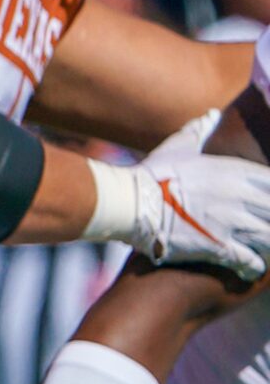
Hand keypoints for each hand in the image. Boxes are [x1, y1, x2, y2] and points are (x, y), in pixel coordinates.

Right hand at [117, 110, 269, 277]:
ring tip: (264, 249)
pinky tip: (252, 268)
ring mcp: (231, 223)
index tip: (265, 200)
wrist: (127, 203)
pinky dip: (255, 266)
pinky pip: (251, 261)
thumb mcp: (177, 147)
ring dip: (268, 244)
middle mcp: (239, 197)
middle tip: (263, 224)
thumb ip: (199, 131)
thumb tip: (210, 115)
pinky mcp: (217, 247)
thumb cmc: (150, 174)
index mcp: (234, 172)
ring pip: (269, 237)